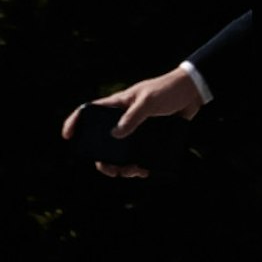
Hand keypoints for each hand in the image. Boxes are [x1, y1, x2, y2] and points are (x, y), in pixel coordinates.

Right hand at [66, 67, 204, 177]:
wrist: (193, 93)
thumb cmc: (168, 90)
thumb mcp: (149, 101)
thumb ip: (132, 117)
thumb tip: (115, 135)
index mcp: (118, 104)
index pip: (90, 111)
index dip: (76, 121)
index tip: (68, 136)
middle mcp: (124, 118)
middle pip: (104, 141)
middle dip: (103, 160)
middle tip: (110, 171)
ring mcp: (137, 129)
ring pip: (121, 153)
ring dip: (122, 166)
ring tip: (133, 171)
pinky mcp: (150, 137)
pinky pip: (139, 155)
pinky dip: (139, 165)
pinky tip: (144, 170)